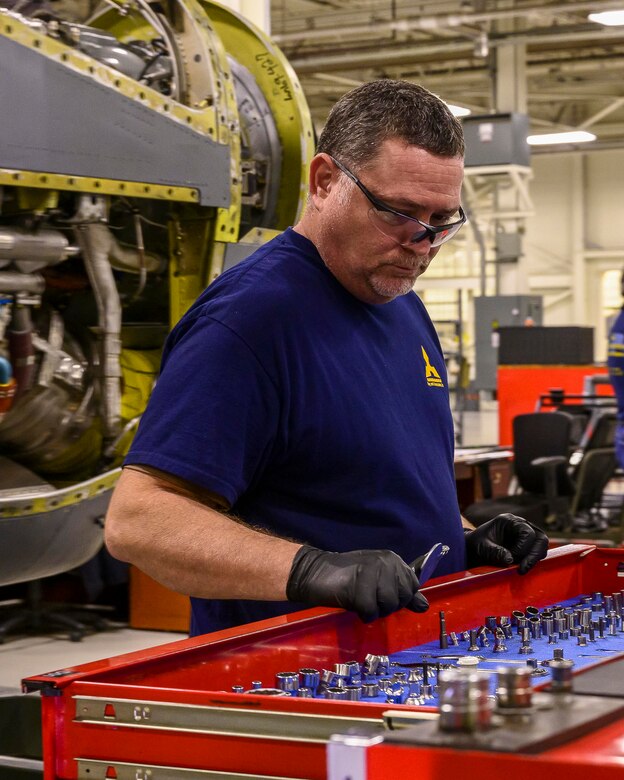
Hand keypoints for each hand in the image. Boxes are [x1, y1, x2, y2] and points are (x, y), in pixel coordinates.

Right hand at [286, 545, 428, 622]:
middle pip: (402, 599)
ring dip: (374, 610)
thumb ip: (401, 592)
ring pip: (388, 607)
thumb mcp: (379, 581)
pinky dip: (362, 614)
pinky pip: (370, 613)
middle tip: (369, 596)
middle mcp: (386, 562)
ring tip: (360, 598)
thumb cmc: (349, 577)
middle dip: (386, 605)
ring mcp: (373, 572)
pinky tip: (353, 603)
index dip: (398, 596)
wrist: (316, 572)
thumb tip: (424, 606)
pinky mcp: (360, 586)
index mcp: (393, 559)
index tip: (380, 592)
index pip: (412, 587)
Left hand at [464, 513, 548, 574]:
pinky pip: (537, 552)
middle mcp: (520, 525)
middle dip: (533, 555)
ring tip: (521, 569)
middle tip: (522, 569)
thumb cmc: (477, 544)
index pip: (527, 533)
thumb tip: (509, 560)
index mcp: (509, 521)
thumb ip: (494, 552)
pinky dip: (532, 561)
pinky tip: (521, 568)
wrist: (475, 548)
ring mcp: (525, 534)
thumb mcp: (482, 548)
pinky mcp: (527, 545)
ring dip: (534, 559)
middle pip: (540, 538)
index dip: (522, 548)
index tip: (511, 559)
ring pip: (541, 546)